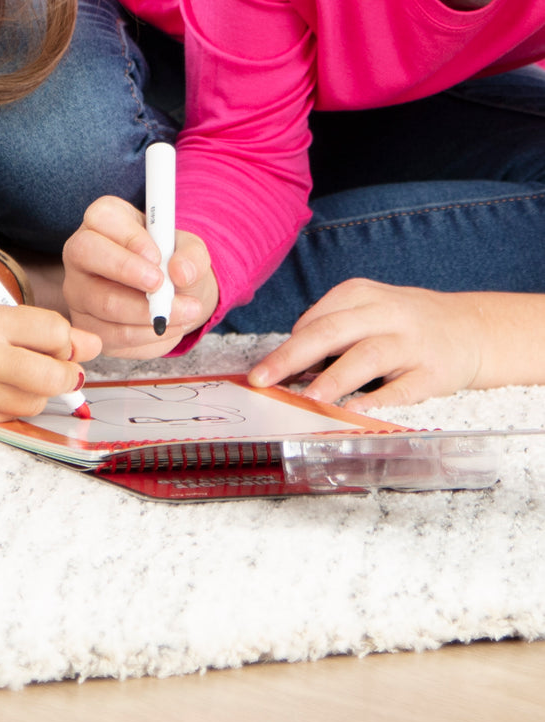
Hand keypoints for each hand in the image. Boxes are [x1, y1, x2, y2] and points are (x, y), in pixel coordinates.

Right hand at [0, 299, 101, 431]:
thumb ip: (40, 329)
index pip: (56, 331)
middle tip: (60, 371)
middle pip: (56, 376)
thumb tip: (92, 344)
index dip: (67, 341)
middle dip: (68, 375)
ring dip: (37, 392)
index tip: (61, 344)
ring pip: (36, 402)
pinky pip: (10, 417)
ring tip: (14, 376)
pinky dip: (11, 406)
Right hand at [63, 196, 218, 358]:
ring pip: (103, 303)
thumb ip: (192, 256)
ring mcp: (78, 290)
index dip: (129, 237)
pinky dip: (146, 336)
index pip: (102, 217)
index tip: (157, 256)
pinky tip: (168, 329)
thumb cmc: (172, 264)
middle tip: (162, 285)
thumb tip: (181, 273)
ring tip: (185, 312)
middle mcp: (81, 252)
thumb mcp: (190, 252)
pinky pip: (112, 336)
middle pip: (86, 253)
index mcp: (104, 220)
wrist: (173, 298)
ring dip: (148, 312)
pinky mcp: (86, 325)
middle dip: (127, 271)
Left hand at [248, 278, 485, 410]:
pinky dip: (378, 400)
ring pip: (366, 357)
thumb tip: (285, 365)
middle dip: (291, 357)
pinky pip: (403, 389)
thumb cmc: (404, 323)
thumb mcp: (367, 310)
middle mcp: (385, 314)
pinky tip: (354, 411)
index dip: (287, 348)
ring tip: (306, 399)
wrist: (472, 329)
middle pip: (331, 332)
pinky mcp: (433, 373)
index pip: (315, 320)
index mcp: (361, 295)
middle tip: (262, 380)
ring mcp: (411, 343)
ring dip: (333, 379)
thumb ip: (329, 331)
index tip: (264, 373)